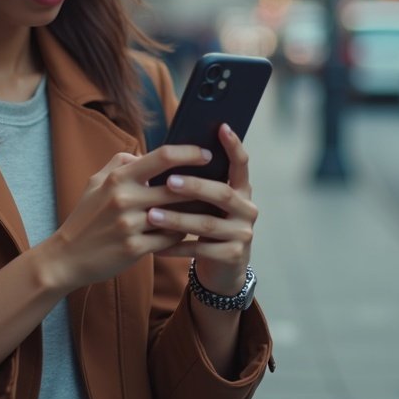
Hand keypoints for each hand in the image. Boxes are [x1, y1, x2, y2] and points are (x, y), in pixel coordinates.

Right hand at [41, 145, 214, 292]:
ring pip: (177, 215)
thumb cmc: (85, 216)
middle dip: (202, 185)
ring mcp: (130, 225)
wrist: (67, 257)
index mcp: (119, 178)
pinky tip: (186, 231)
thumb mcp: (95, 182)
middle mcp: (125, 199)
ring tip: (209, 207)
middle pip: (177, 187)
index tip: (206, 154)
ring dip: (195, 212)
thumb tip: (143, 153)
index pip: (162, 157)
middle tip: (218, 183)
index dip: (189, 153)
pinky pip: (170, 239)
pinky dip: (181, 235)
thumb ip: (119, 163)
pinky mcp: (134, 249)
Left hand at [148, 124, 256, 294]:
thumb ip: (200, 183)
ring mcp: (242, 234)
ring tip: (151, 215)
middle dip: (194, 186)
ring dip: (177, 219)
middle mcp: (247, 210)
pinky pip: (199, 249)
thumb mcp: (209, 205)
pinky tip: (155, 245)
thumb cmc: (208, 227)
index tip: (222, 127)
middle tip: (168, 181)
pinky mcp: (232, 256)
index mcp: (242, 191)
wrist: (223, 271)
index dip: (234, 146)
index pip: (241, 164)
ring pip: (207, 224)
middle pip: (222, 194)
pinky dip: (175, 246)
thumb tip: (169, 154)